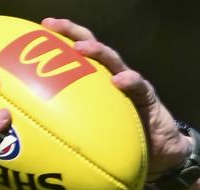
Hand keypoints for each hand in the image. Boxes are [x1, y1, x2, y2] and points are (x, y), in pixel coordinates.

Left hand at [42, 18, 189, 179]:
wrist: (161, 152)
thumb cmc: (123, 144)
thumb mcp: (94, 138)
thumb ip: (74, 134)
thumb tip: (46, 144)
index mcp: (97, 85)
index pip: (76, 56)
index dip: (59, 42)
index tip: (39, 30)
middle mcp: (112, 77)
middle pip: (91, 47)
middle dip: (71, 32)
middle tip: (51, 26)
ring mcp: (131, 85)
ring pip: (112, 60)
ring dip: (96, 52)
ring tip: (80, 49)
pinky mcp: (148, 96)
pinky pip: (138, 86)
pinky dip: (128, 81)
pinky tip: (117, 81)